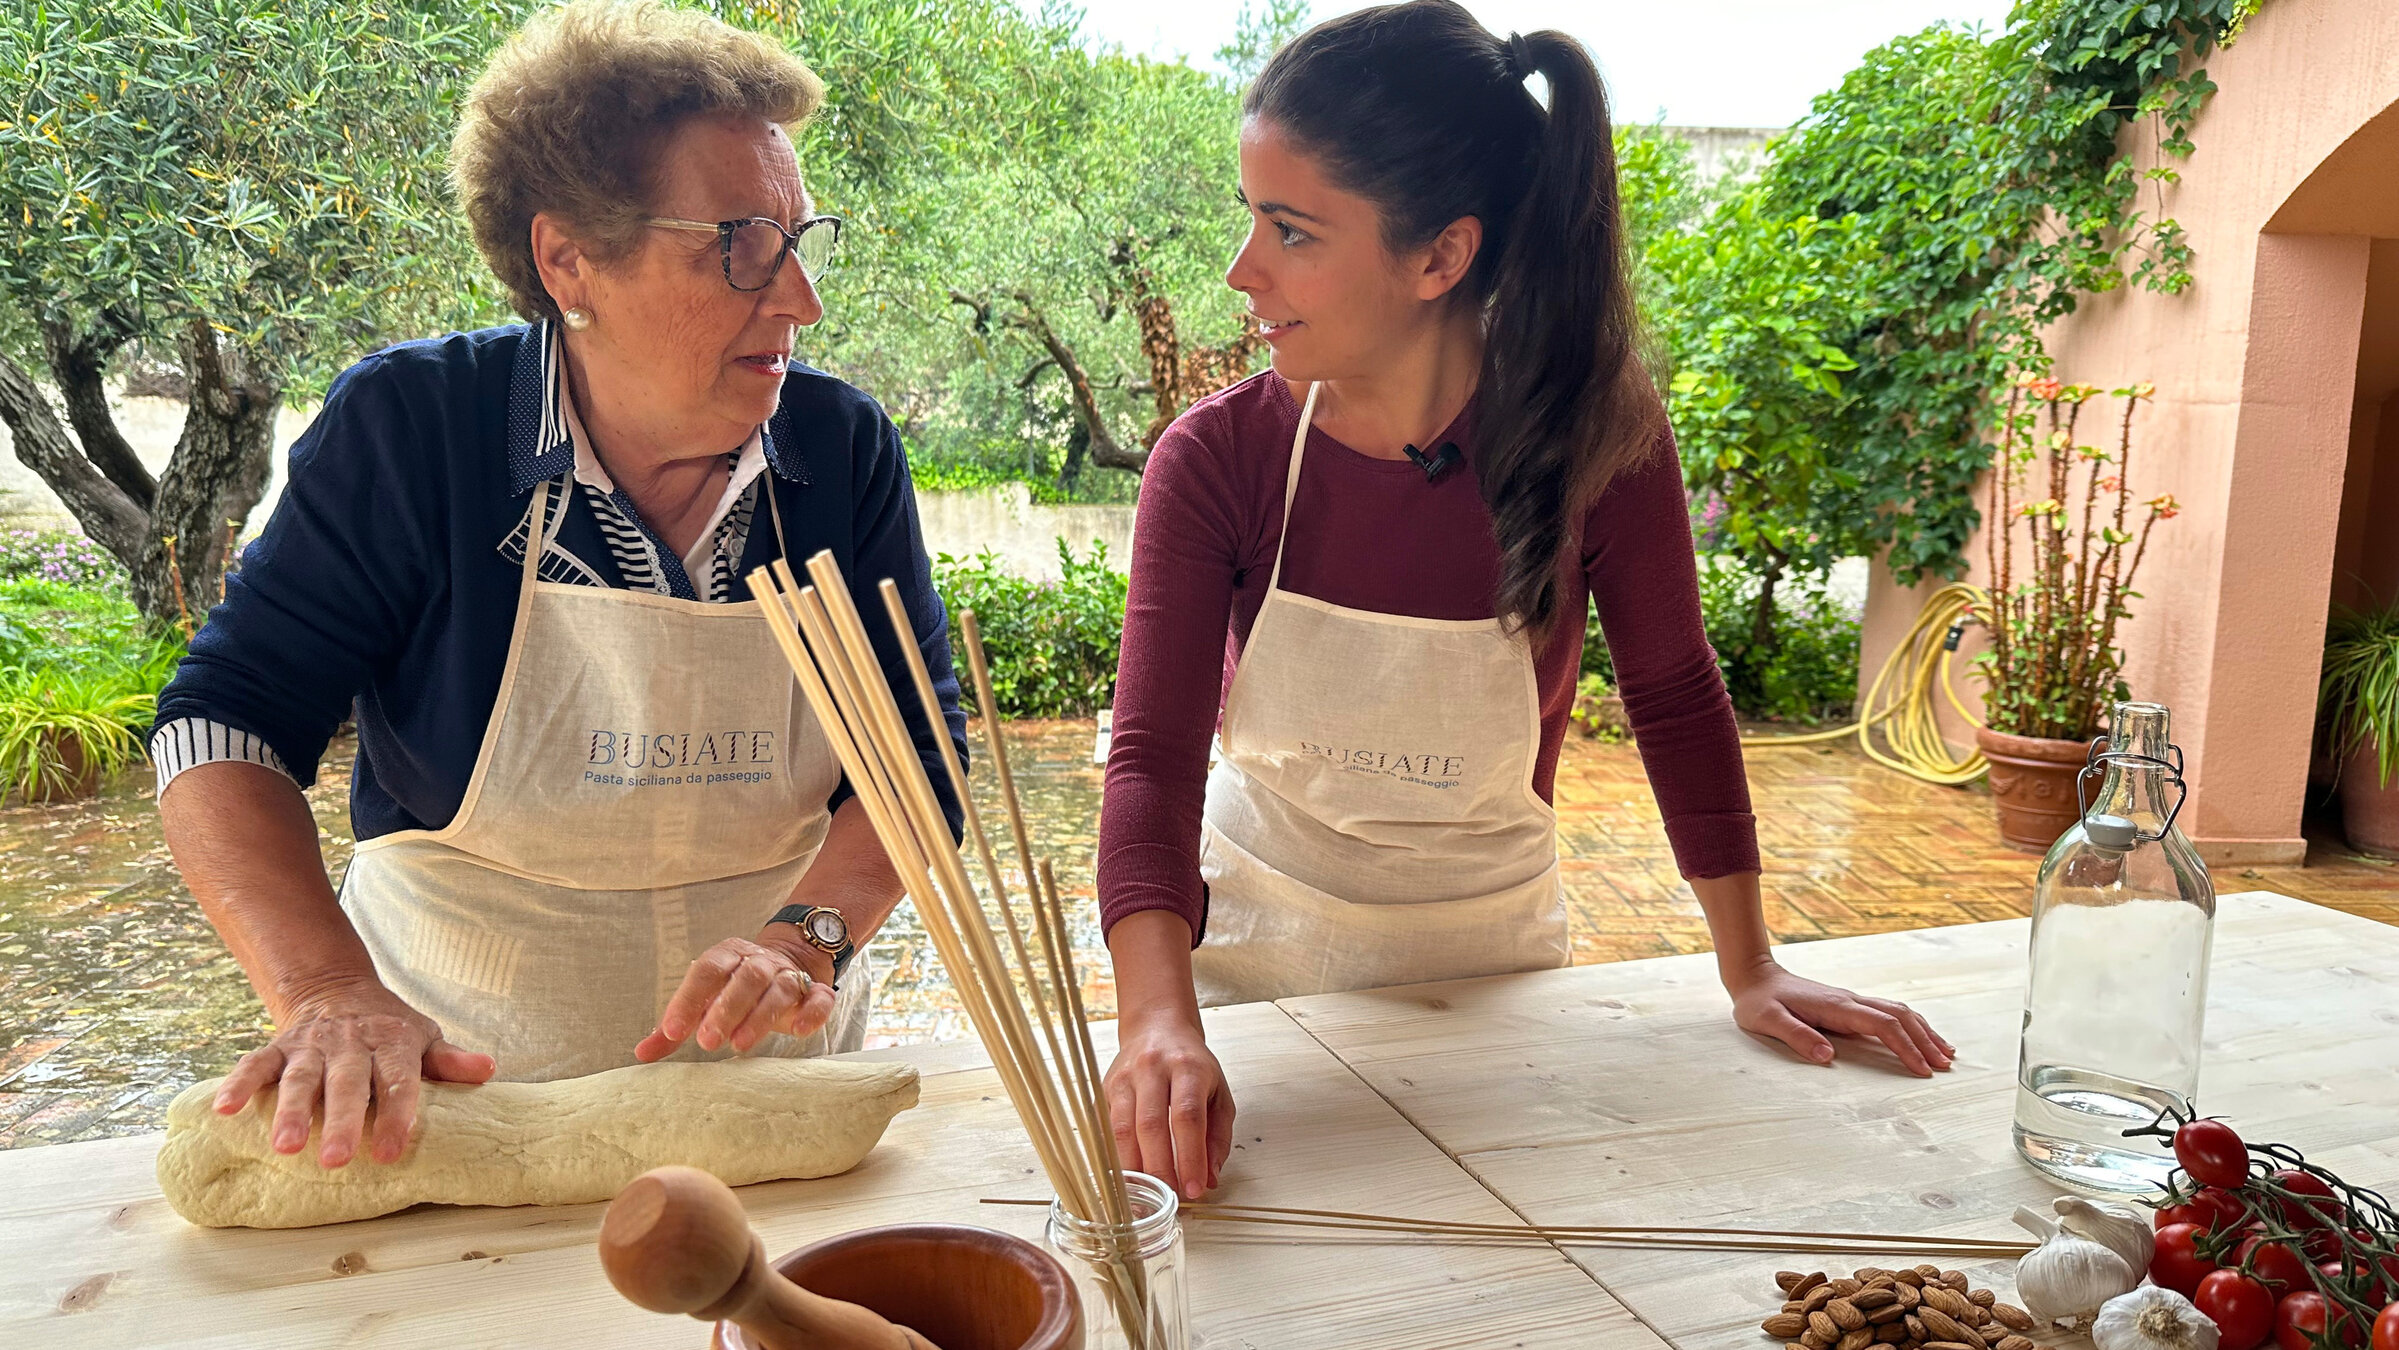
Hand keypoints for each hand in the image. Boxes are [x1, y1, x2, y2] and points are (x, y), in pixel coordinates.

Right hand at [213, 978, 494, 1167]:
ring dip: (292, 1111)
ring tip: (286, 1147)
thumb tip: (487, 1070)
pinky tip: (225, 1109)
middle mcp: (350, 1044)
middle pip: (347, 1084)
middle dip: (343, 1122)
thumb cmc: (388, 1028)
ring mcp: (311, 1046)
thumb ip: (448, 1060)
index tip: (393, 1152)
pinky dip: (239, 1084)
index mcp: (391, 1042)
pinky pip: (255, 1064)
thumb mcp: (423, 1037)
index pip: (397, 1081)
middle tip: (338, 1160)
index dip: (397, 1115)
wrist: (337, 988)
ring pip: (301, 1079)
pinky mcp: (278, 1048)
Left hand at [638, 936, 834, 1063]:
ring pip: (779, 989)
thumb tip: (641, 1054)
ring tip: (739, 1046)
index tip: (673, 1031)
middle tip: (707, 1042)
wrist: (787, 965)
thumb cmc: (733, 991)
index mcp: (727, 957)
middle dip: (726, 1009)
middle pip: (745, 978)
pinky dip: (812, 1012)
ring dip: (760, 1016)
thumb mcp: (703, 1004)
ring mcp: (789, 975)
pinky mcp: (815, 991)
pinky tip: (799, 1031)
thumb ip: (674, 1028)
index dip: (689, 999)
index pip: (706, 971)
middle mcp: (759, 961)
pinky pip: (819, 998)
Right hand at [1104, 1013, 1233, 1200]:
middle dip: (1160, 1168)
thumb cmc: (1191, 1065)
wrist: (1156, 1028)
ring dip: (1134, 1168)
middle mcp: (1152, 1069)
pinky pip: (1106, 1129)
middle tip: (1171, 1197)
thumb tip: (1210, 1179)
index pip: (1187, 1117)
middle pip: (1150, 1125)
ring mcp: (1123, 1078)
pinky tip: (1126, 1177)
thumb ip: (1218, 1138)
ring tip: (1148, 1195)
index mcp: (1187, 1067)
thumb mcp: (1219, 1094)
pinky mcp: (1103, 1089)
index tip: (1195, 1188)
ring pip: (1122, 1129)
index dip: (1190, 1157)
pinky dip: (1115, 1157)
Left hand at [1724, 959, 1954, 1076]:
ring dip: (1923, 1031)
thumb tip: (1828, 1057)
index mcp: (1836, 1006)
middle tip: (1945, 1066)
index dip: (1905, 1047)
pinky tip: (1920, 1036)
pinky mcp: (1849, 1005)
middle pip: (1900, 1017)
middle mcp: (1850, 1000)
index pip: (1882, 1026)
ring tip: (1945, 1053)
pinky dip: (1911, 1024)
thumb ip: (1797, 1037)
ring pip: (1899, 1011)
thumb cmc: (1759, 1002)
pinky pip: (1889, 1013)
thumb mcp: (1769, 1021)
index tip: (1922, 1070)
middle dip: (1925, 1041)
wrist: (1755, 977)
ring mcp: (1852, 1001)